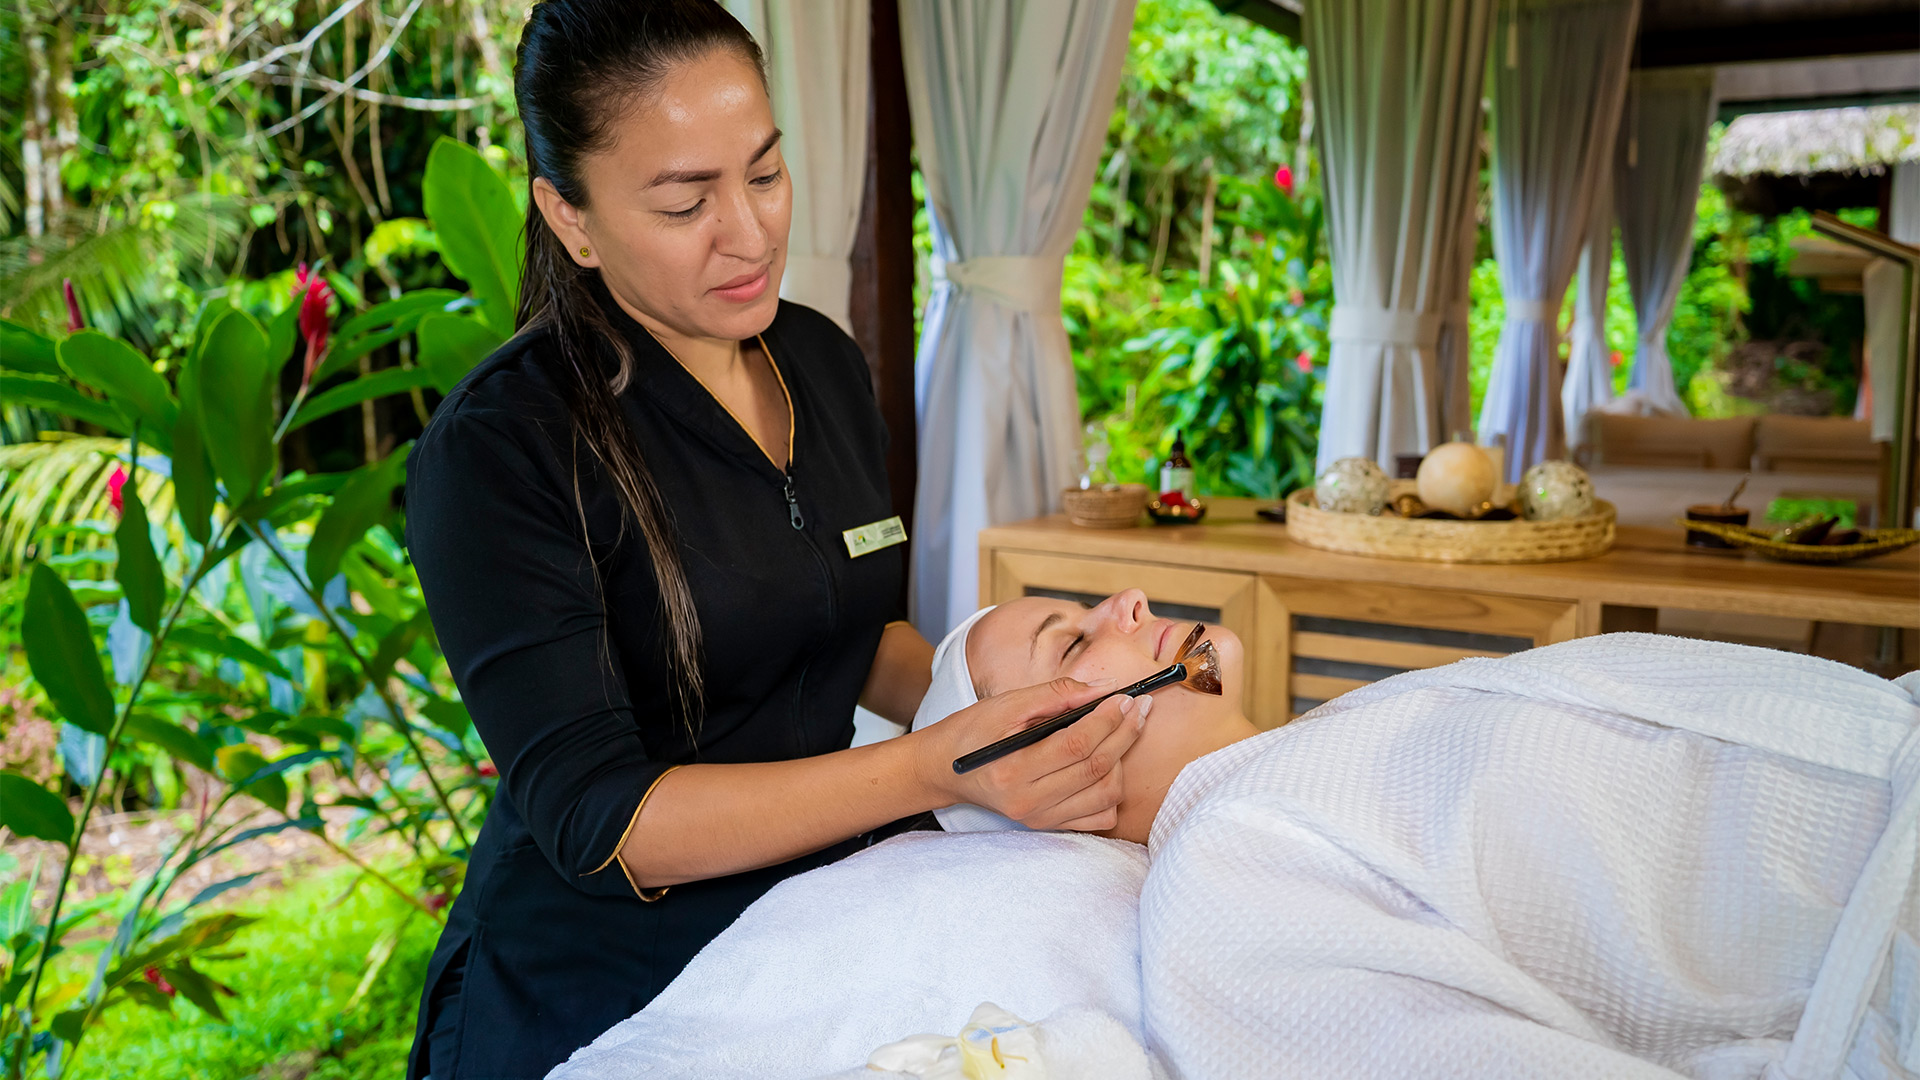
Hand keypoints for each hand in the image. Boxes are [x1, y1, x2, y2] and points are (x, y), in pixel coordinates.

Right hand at [910, 677, 1149, 831]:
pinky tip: (1109, 765)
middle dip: (1124, 733)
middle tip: (1139, 708)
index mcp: (1013, 769)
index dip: (1107, 719)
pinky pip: (1098, 817)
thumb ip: (1056, 694)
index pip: (1076, 744)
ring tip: (1124, 732)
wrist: (946, 769)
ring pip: (1105, 795)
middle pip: (1096, 768)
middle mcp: (1028, 802)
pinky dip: (1112, 792)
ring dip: (1123, 761)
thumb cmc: (973, 731)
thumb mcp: (1007, 704)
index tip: (1125, 697)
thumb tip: (1103, 688)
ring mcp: (1040, 818)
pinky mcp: (1048, 825)